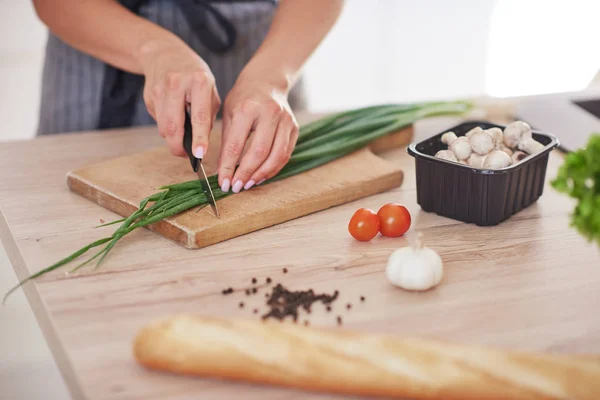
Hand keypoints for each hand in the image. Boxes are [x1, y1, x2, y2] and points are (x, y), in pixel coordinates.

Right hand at [140, 40, 219, 157]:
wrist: (165, 53)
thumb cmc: (195, 75)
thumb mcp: (210, 89)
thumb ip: (208, 115)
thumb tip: (200, 143)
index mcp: (199, 82)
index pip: (199, 117)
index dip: (199, 138)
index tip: (200, 154)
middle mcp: (177, 84)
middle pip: (173, 126)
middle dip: (178, 147)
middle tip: (186, 155)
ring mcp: (160, 89)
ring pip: (163, 127)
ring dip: (172, 138)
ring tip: (181, 136)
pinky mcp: (148, 95)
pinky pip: (158, 120)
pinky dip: (166, 126)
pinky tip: (172, 116)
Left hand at [218, 78, 298, 192]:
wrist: (266, 82)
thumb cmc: (243, 99)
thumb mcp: (229, 115)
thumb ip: (226, 144)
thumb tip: (223, 172)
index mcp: (247, 108)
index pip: (236, 145)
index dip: (229, 168)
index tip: (223, 183)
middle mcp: (269, 113)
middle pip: (259, 152)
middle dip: (246, 173)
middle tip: (236, 187)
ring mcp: (285, 120)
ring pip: (276, 156)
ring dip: (262, 174)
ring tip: (249, 183)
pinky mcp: (294, 127)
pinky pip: (286, 154)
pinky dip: (273, 168)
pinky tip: (261, 174)